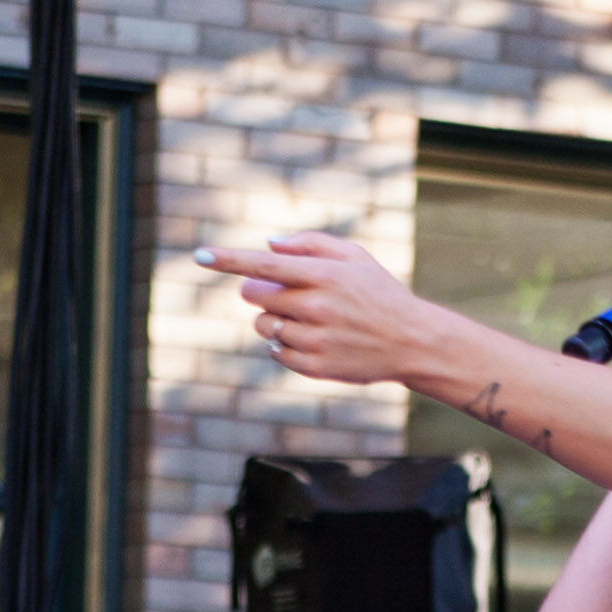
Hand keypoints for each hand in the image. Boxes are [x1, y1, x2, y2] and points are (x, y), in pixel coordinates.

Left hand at [193, 230, 439, 383]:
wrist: (411, 341)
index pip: (263, 265)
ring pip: (264, 326)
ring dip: (273, 320)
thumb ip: (311, 244)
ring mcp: (314, 339)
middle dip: (259, 292)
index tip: (199, 256)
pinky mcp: (315, 366)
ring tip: (305, 320)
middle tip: (285, 294)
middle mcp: (315, 307)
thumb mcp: (354, 256)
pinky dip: (286, 345)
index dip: (228, 260)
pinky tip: (312, 340)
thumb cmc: (379, 292)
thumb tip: (269, 246)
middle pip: (255, 296)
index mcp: (322, 275)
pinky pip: (278, 353)